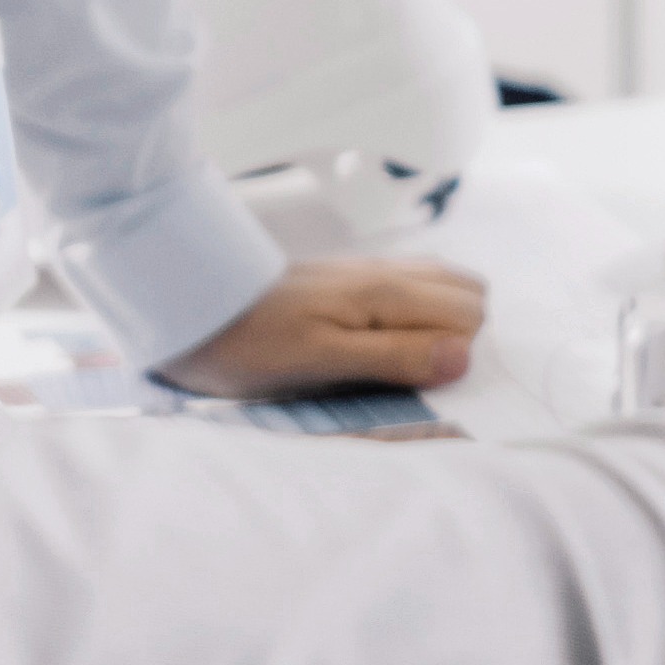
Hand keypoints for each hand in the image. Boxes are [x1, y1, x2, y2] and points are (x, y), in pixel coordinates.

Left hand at [151, 256, 488, 396]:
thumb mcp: (319, 362)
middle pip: (471, 298)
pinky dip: (418, 316)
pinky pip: (415, 289)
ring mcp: (373, 273)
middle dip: (462, 340)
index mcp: (386, 294)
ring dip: (442, 327)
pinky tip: (385, 343)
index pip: (474, 318)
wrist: (190, 304)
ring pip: (446, 288)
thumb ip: (393, 356)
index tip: (432, 390)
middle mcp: (389, 274)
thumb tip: (464, 358)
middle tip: (416, 379)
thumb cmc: (248, 343)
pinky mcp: (353, 281)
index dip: (465, 359)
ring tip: (404, 366)